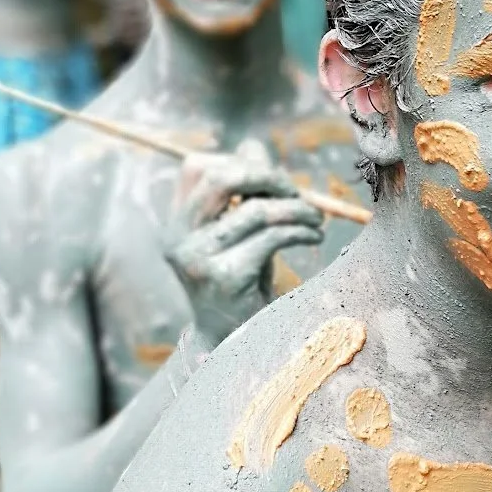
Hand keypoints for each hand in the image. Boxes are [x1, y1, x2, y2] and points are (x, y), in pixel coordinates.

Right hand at [162, 139, 322, 339]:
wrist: (237, 345)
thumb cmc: (243, 282)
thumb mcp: (241, 232)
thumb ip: (245, 192)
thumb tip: (253, 145)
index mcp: (176, 223)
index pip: (197, 167)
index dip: (239, 163)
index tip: (272, 182)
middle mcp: (177, 239)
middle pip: (220, 177)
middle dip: (268, 178)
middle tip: (297, 194)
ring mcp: (197, 259)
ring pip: (255, 209)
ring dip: (297, 209)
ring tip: (315, 220)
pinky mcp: (224, 277)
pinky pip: (271, 237)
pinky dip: (300, 231)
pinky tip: (313, 237)